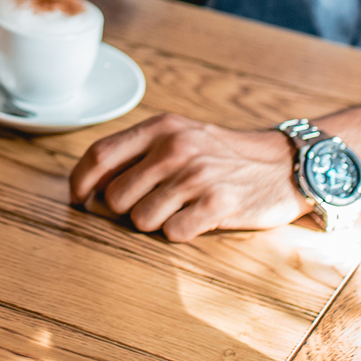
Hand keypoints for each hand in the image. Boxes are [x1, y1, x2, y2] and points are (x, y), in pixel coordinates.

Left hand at [67, 115, 304, 240]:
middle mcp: (175, 147)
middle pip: (115, 196)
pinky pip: (173, 233)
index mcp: (161, 127)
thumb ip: (138, 151)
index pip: (100, 155)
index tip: (78, 200)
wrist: (282, 163)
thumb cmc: (220, 154)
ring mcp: (197, 175)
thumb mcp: (179, 135)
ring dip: (153, 223)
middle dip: (125, 210)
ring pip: (141, 219)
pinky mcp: (218, 203)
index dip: (80, 182)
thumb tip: (88, 182)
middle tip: (149, 205)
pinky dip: (179, 233)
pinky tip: (196, 219)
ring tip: (177, 210)